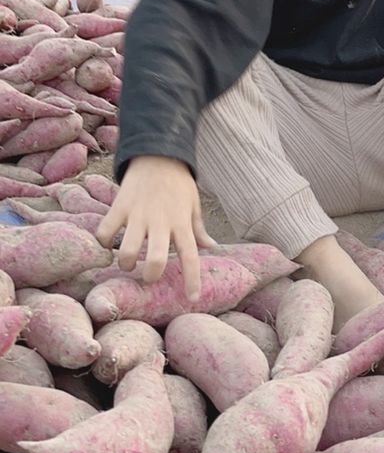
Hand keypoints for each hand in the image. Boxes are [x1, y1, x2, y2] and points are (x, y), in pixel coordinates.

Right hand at [97, 156, 215, 298]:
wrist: (156, 153)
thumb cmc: (178, 183)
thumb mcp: (193, 204)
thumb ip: (199, 229)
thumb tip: (211, 247)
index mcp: (181, 222)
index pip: (190, 256)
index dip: (192, 280)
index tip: (192, 299)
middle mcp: (160, 221)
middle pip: (155, 259)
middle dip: (150, 275)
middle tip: (149, 276)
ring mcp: (137, 214)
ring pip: (126, 251)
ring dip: (124, 263)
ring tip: (127, 262)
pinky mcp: (118, 206)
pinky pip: (105, 232)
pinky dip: (103, 243)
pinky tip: (108, 244)